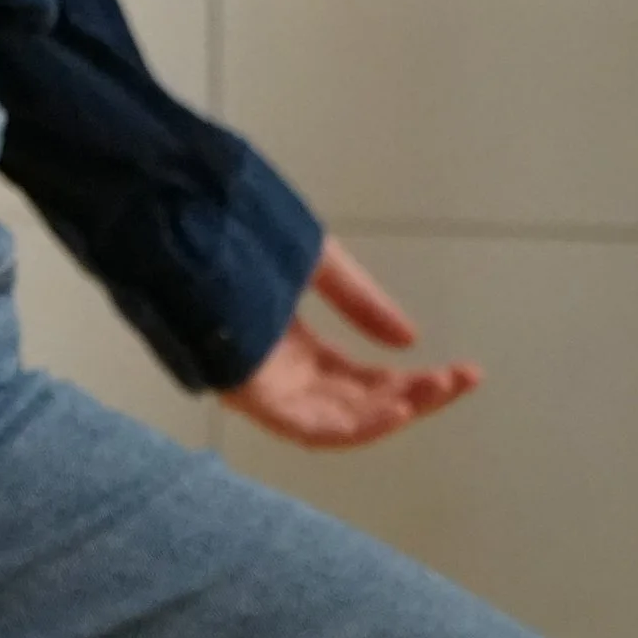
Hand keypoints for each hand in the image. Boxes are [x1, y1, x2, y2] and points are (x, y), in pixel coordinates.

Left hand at [219, 238, 481, 451]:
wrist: (173, 211)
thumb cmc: (231, 228)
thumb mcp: (314, 262)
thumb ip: (360, 301)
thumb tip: (411, 340)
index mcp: (292, 346)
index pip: (362, 380)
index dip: (414, 381)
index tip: (464, 372)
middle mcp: (279, 372)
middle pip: (358, 403)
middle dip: (414, 396)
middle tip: (461, 379)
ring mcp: (262, 384)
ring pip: (338, 421)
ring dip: (391, 413)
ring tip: (435, 392)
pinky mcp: (246, 390)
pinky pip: (306, 425)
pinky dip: (352, 424)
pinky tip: (392, 409)